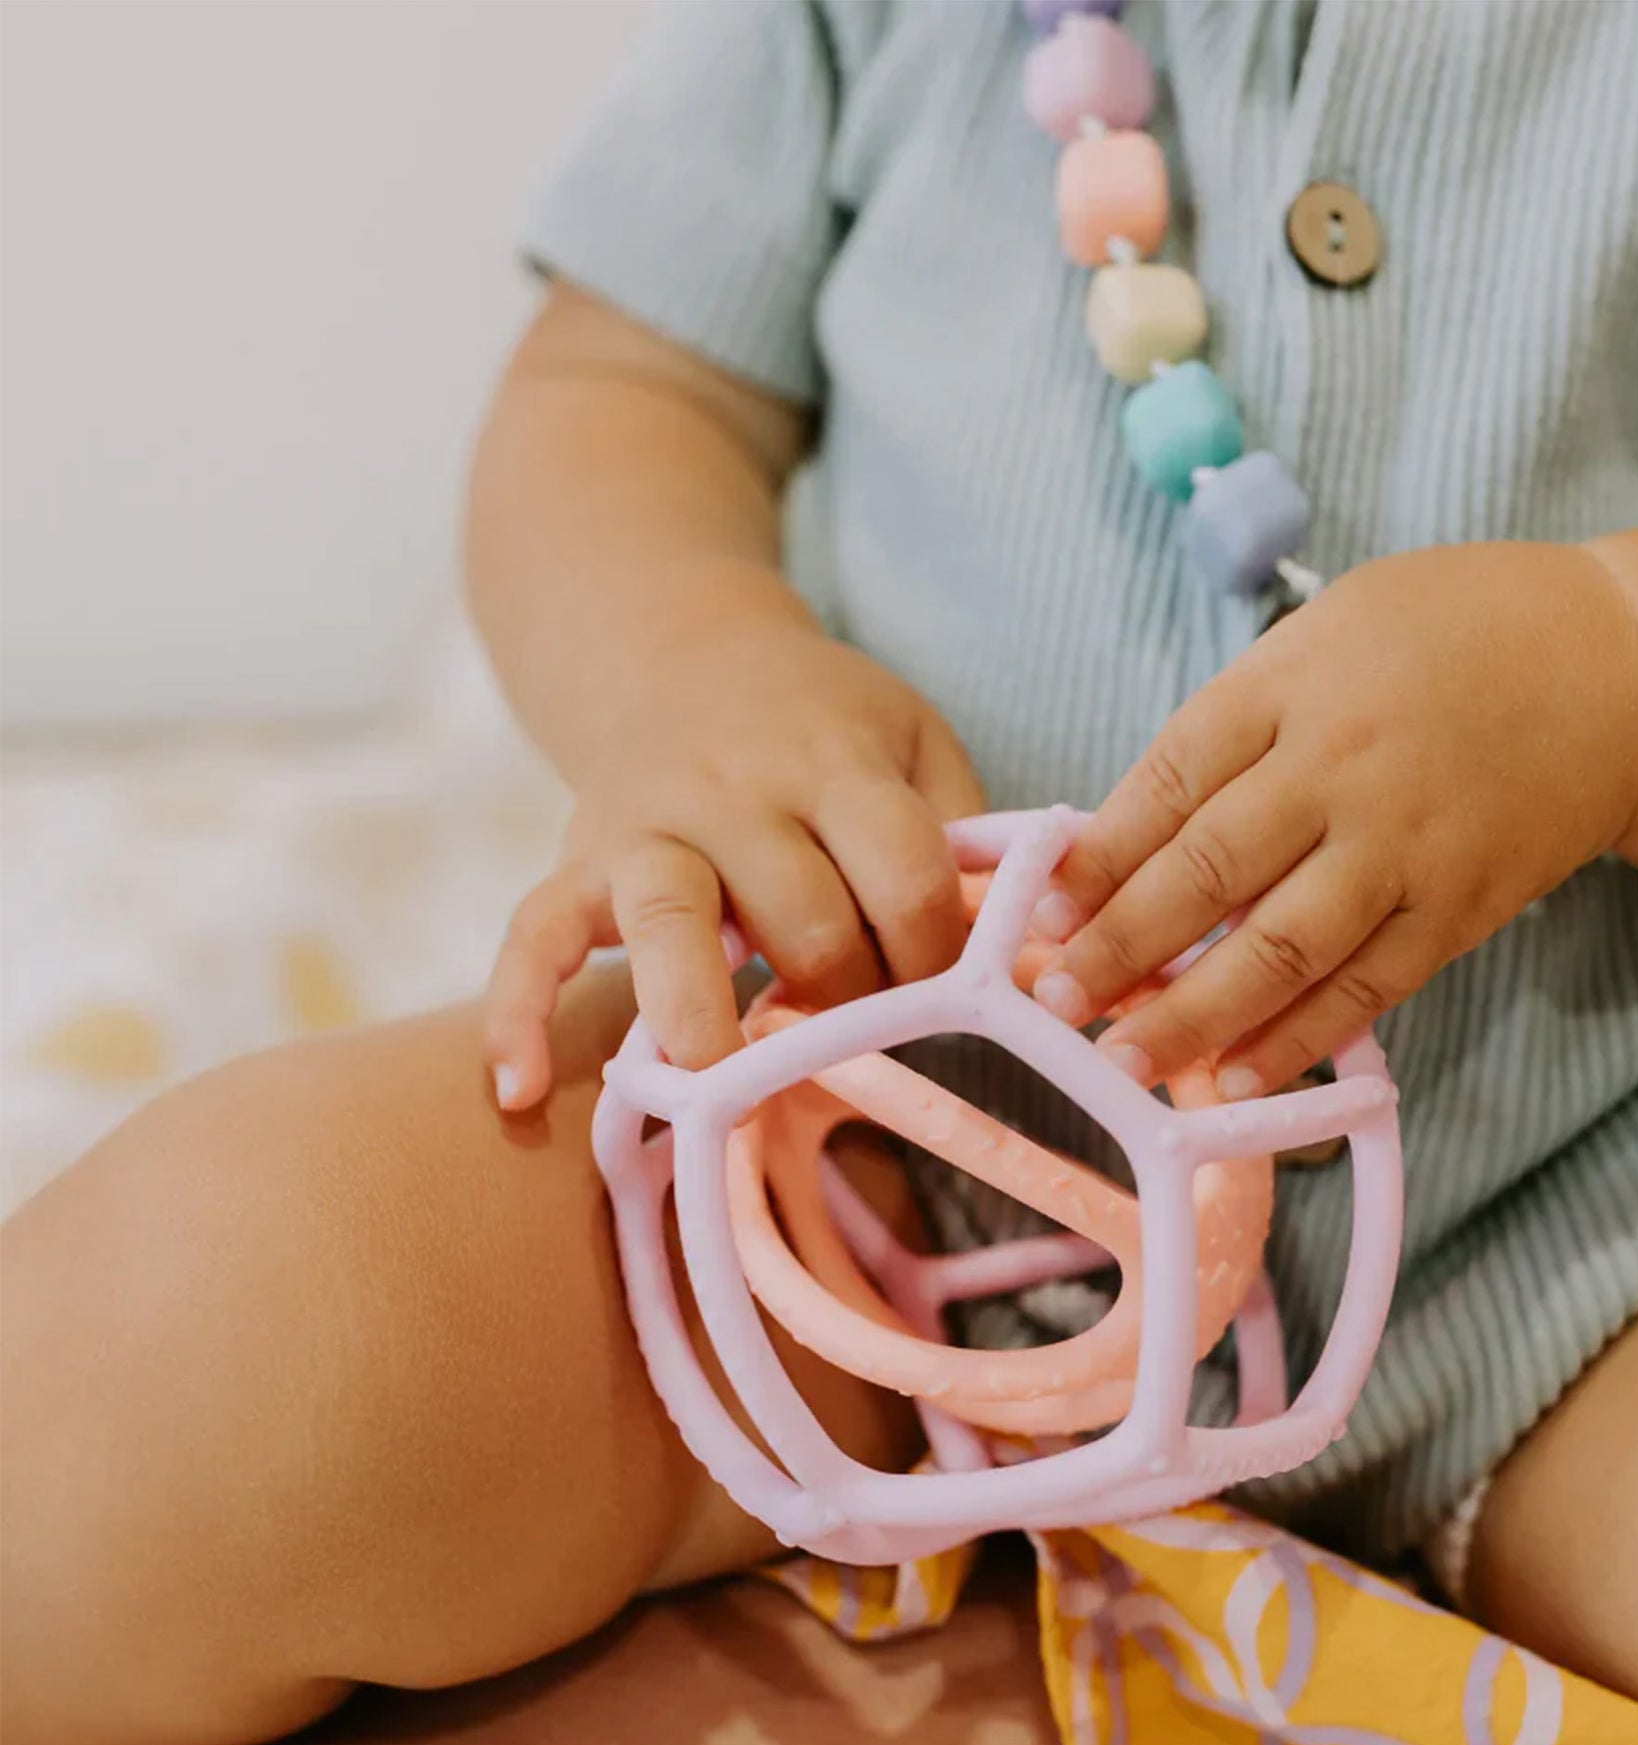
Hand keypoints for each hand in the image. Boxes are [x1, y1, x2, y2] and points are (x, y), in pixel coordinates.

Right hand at [484, 629, 982, 1107]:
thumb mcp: (914, 740)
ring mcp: (645, 826)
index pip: (906, 877)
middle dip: (847, 991)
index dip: (937, 951)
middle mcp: (732, 789)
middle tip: (856, 1009)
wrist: (687, 650)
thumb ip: (963, 835)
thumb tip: (1009, 957)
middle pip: (805, 922)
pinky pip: (533, 937)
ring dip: (700, 1009)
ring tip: (717, 1077)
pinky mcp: (576, 862)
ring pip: (671, 925)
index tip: (941, 978)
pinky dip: (516, 1012)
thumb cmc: (824, 724)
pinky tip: (515, 1089)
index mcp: (833, 760)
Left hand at [1029, 543, 1637, 1096]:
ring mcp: (1405, 844)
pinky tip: (1235, 1081)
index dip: (1096, 859)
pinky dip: (1295, 1040)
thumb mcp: (1327, 633)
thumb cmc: (1449, 635)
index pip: (1167, 782)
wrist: (1623, 666)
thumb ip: (1238, 723)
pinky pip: (1364, 989)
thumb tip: (1131, 833)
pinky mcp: (1460, 907)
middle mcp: (1342, 766)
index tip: (1038, 916)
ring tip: (1120, 1062)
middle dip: (1118, 947)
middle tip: (1049, 1004)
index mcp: (1291, 684)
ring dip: (1191, 1016)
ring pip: (1280, 948)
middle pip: (1207, 872)